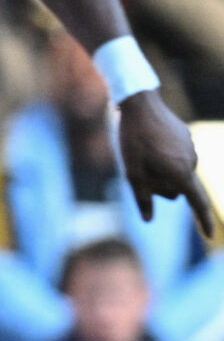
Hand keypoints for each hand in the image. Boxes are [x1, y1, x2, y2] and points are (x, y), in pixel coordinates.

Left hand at [116, 91, 216, 234]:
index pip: (197, 202)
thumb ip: (142, 198)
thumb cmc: (132, 141)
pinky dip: (163, 158)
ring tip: (142, 154)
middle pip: (176, 189)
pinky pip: (175, 157)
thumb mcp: (131, 174)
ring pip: (175, 173)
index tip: (208, 235)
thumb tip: (148, 219)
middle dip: (159, 187)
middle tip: (138, 171)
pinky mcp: (186, 137)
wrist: (139, 104)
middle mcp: (192, 162)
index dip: (203, 220)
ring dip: (160, 171)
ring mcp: (191, 148)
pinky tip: (149, 142)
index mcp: (181, 173)